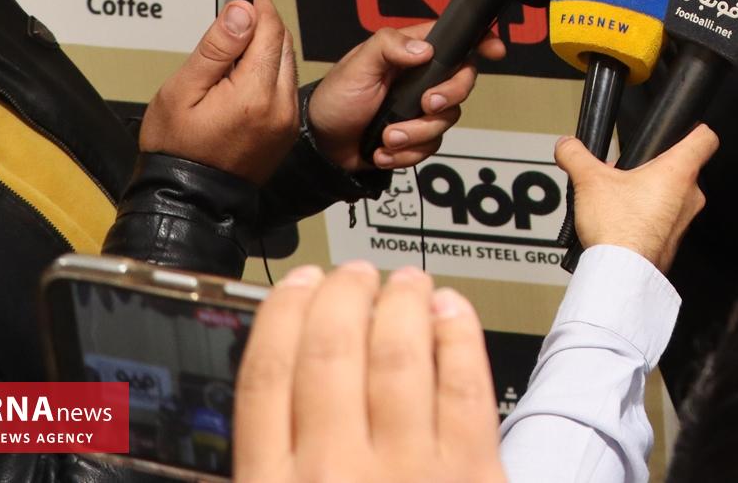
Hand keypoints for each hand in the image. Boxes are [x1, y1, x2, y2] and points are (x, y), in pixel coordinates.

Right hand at [141, 0, 298, 182]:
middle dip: (264, 16)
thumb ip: (217, 48)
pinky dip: (270, 64)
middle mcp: (280, 105)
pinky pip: (284, 84)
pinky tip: (248, 60)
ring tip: (240, 26)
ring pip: (286, 61)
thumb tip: (242, 9)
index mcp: (255, 94)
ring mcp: (285, 119)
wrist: (188, 201)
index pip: (268, 28)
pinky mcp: (284, 129)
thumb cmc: (176, 150)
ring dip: (268, 40)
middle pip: (281, 42)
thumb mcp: (183, 91)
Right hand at [234, 263, 504, 482]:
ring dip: (403, 302)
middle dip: (343, 295)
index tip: (299, 284)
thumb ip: (278, 460)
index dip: (283, 314)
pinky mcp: (471, 472)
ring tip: (408, 281)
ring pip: (397, 354)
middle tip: (356, 273)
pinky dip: (457, 334)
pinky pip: (463, 383)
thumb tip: (282, 386)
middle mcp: (333, 473)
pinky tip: (451, 310)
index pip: (266, 375)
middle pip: (331, 350)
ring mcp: (406, 470)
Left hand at [308, 22, 497, 171]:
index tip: (494, 51)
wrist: (322, 144)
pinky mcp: (416, 136)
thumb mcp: (358, 64)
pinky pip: (431, 147)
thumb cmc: (336, 97)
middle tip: (424, 106)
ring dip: (417, 134)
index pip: (456, 39)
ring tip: (387, 137)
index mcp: (412, 52)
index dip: (481, 41)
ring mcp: (421, 109)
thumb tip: (424, 49)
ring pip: (447, 121)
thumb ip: (389, 46)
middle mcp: (423, 79)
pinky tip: (383, 150)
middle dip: (447, 98)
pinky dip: (406, 154)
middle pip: (462, 84)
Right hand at [555, 122, 717, 271]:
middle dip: (656, 167)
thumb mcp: (589, 181)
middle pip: (683, 168)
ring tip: (623, 198)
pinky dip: (650, 218)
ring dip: (652, 193)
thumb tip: (567, 146)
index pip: (705, 138)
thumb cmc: (619, 229)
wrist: (621, 273)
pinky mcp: (674, 242)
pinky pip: (666, 221)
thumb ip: (576, 156)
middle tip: (632, 172)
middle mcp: (690, 195)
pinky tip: (626, 222)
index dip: (695, 129)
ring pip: (674, 196)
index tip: (684, 130)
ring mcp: (684, 221)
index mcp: (679, 171)